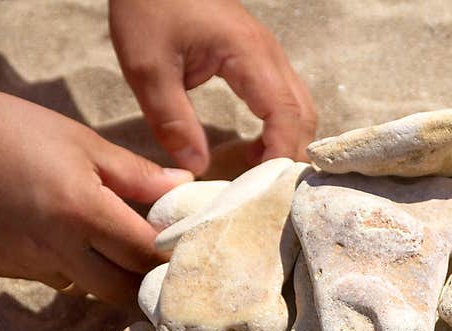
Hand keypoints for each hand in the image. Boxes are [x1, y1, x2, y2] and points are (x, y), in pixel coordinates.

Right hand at [0, 78, 192, 305]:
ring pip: (84, 288)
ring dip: (104, 275)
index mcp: (83, 213)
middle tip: (156, 265)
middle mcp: (57, 248)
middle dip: (143, 283)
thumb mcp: (82, 143)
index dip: (170, 258)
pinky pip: (48, 277)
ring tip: (109, 247)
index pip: (145, 256)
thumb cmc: (11, 130)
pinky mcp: (0, 268)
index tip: (184, 253)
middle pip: (120, 291)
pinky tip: (58, 236)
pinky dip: (65, 265)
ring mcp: (26, 263)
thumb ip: (137, 173)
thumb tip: (184, 185)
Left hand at [109, 0, 317, 173]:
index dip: (281, 156)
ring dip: (289, 143)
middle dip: (292, 156)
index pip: (285, 115)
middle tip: (268, 192)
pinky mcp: (259, 58)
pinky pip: (286, 100)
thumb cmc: (147, 7)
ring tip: (261, 175)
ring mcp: (268, 54)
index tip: (265, 189)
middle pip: (304, 115)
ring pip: (300, 108)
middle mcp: (269, 55)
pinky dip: (281, 129)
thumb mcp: (147, 67)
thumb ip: (172, 119)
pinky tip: (256, 149)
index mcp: (249, 55)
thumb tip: (198, 167)